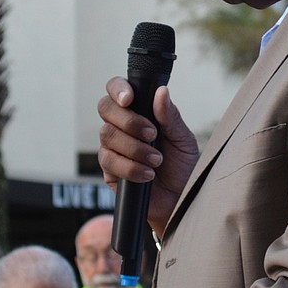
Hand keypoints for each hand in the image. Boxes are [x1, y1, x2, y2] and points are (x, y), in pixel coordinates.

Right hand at [98, 82, 199, 233]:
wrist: (180, 198)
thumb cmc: (182, 165)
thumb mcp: (183, 138)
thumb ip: (170, 116)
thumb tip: (161, 92)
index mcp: (139, 111)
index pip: (117, 89)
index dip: (118, 89)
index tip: (129, 98)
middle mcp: (122, 126)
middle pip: (105, 108)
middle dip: (129, 121)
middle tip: (152, 134)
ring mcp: (113, 147)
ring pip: (107, 135)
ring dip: (135, 148)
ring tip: (156, 160)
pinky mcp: (109, 170)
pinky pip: (109, 161)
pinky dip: (131, 167)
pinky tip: (148, 174)